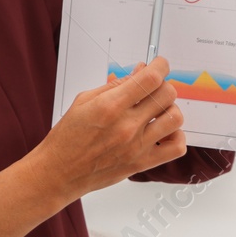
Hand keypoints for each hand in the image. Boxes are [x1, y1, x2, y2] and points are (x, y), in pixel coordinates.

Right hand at [32, 56, 185, 202]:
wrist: (59, 172)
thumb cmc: (67, 138)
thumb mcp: (83, 102)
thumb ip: (114, 86)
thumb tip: (138, 72)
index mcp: (110, 106)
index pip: (150, 78)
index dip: (161, 65)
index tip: (160, 64)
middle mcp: (126, 126)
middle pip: (167, 94)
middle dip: (162, 85)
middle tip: (152, 88)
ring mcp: (136, 146)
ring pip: (175, 117)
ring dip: (169, 109)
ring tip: (157, 111)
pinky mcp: (141, 163)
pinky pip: (176, 147)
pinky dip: (176, 136)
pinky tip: (163, 132)